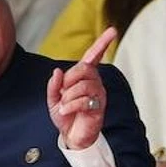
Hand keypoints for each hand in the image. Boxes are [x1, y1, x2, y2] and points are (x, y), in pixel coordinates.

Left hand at [47, 27, 117, 149]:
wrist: (71, 136)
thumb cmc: (65, 115)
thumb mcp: (53, 99)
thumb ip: (54, 85)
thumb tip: (57, 71)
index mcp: (84, 77)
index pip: (94, 56)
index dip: (102, 43)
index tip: (113, 30)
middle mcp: (95, 82)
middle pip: (84, 68)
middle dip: (69, 80)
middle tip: (63, 93)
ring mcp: (98, 94)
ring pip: (83, 84)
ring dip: (68, 96)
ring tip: (65, 106)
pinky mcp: (98, 107)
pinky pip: (84, 100)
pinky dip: (70, 105)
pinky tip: (66, 111)